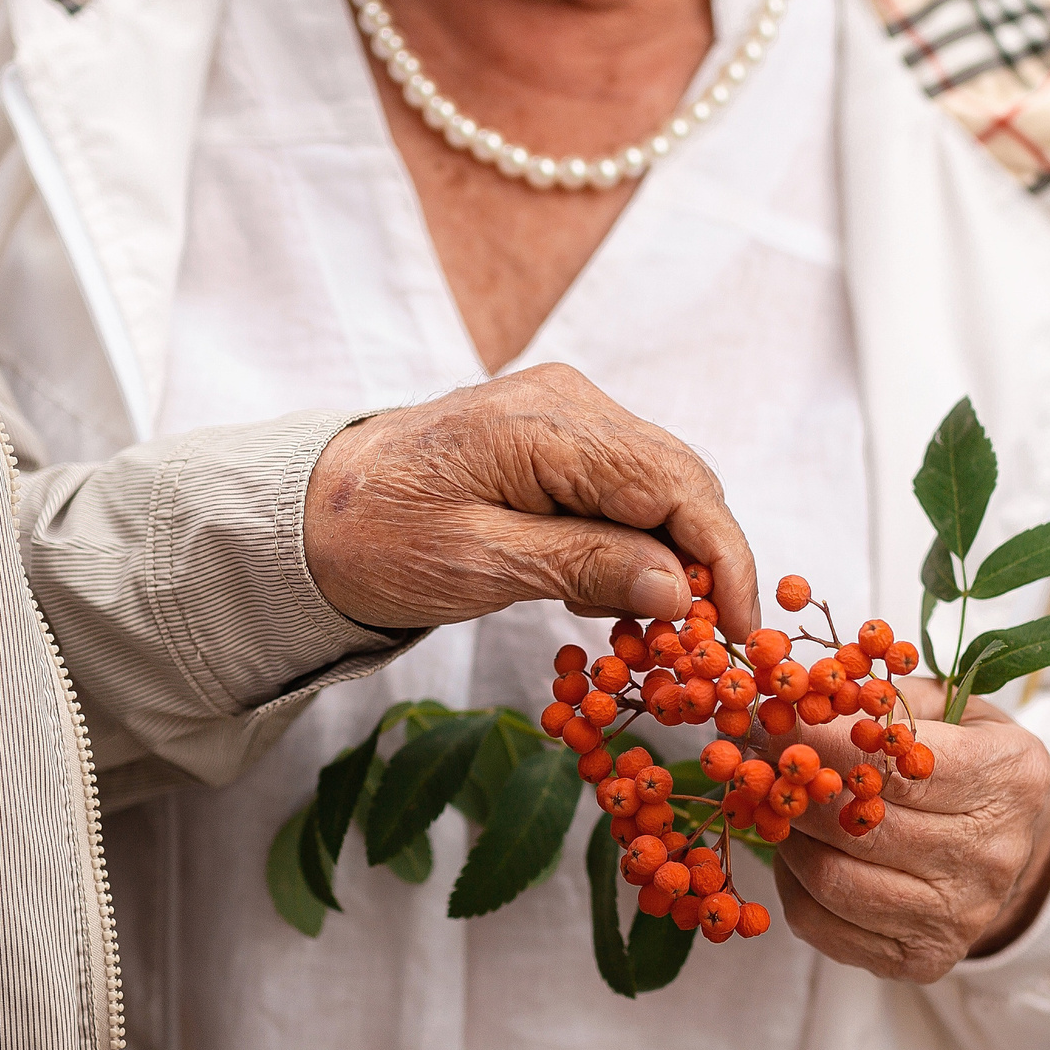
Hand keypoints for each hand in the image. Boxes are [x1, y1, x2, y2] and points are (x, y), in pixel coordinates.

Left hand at [303, 363, 760, 637]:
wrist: (309, 510)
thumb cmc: (377, 537)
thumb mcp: (479, 565)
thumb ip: (585, 567)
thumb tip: (681, 590)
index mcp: (548, 424)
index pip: (677, 484)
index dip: (724, 558)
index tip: (741, 631)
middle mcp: (570, 403)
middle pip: (682, 482)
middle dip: (704, 564)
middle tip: (701, 647)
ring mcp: (566, 415)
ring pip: (663, 489)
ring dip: (672, 559)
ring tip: (649, 627)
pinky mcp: (558, 441)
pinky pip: (627, 491)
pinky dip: (637, 545)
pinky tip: (612, 593)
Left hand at [773, 678, 1049, 982]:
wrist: (1016, 845)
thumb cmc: (970, 760)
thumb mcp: (950, 709)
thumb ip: (884, 699)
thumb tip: (797, 693)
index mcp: (1008, 777)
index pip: (894, 765)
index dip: (822, 744)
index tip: (772, 724)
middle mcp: (990, 855)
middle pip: (860, 826)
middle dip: (795, 790)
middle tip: (756, 763)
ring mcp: (960, 916)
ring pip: (835, 881)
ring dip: (790, 840)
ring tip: (779, 807)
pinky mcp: (925, 958)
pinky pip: (826, 926)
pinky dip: (794, 888)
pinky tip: (799, 854)